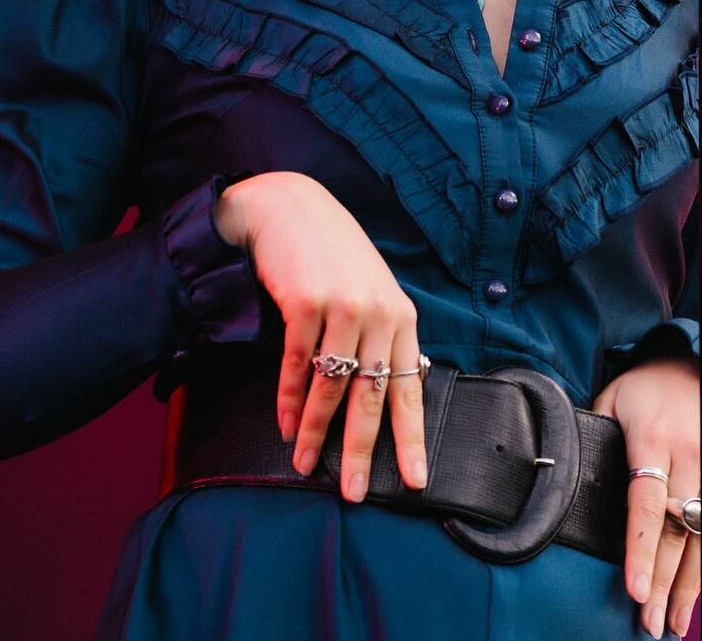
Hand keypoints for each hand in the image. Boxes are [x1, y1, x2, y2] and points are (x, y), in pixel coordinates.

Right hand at [216, 171, 427, 503]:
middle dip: (362, 451)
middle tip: (354, 493)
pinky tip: (286, 425)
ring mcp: (342, 307)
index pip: (410, 386)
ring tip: (306, 464)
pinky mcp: (306, 303)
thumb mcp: (368, 289)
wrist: (289, 207)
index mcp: (400, 314)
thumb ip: (379, 333)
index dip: (411, 437)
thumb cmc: (330, 253)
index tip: (415, 480)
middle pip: (372, 397)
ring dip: (316, 432)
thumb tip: (381, 391)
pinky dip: (289, 401)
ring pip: (331, 388)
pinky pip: (297, 366)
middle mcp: (378, 312)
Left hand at [591, 358, 701, 638]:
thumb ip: (596, 439)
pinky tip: (696, 586)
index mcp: (652, 435)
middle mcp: (692, 450)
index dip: (639, 550)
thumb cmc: (648, 383)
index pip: (644, 503)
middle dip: (663, 584)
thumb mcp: (611, 399)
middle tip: (650, 623)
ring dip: (689, 584)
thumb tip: (570, 479)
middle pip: (676, 532)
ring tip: (675, 622)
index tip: (635, 591)